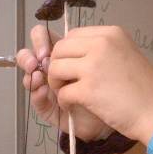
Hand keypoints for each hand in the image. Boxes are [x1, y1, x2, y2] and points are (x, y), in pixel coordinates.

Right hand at [17, 24, 110, 139]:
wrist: (123, 115)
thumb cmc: (115, 85)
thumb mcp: (101, 60)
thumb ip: (82, 48)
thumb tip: (64, 39)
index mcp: (65, 54)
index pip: (44, 38)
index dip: (41, 39)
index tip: (48, 48)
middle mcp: (54, 69)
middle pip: (30, 55)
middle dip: (29, 56)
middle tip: (36, 62)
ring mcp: (49, 88)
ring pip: (29, 76)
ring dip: (29, 74)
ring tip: (36, 76)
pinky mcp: (50, 108)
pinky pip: (37, 100)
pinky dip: (37, 94)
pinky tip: (42, 91)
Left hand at [47, 26, 152, 142]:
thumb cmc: (146, 90)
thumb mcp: (127, 56)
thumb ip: (103, 51)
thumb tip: (75, 56)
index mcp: (111, 34)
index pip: (73, 35)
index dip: (66, 53)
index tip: (71, 68)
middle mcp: (100, 44)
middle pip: (60, 49)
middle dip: (56, 66)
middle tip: (65, 82)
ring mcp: (93, 66)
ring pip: (55, 68)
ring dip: (56, 83)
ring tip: (68, 94)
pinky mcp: (88, 89)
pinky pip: (62, 92)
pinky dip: (64, 101)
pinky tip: (74, 106)